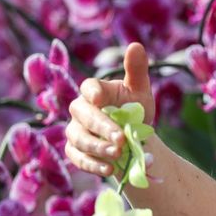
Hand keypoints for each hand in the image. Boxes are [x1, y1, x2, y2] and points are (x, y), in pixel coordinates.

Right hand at [64, 43, 154, 176]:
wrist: (134, 140)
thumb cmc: (135, 110)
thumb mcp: (140, 92)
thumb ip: (136, 71)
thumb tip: (136, 45)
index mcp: (94, 91)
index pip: (88, 87)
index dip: (93, 92)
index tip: (100, 99)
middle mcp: (80, 110)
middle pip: (84, 116)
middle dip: (102, 127)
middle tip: (121, 139)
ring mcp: (75, 131)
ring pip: (79, 139)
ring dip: (98, 148)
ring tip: (118, 154)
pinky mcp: (75, 152)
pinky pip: (78, 158)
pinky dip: (93, 165)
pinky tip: (110, 169)